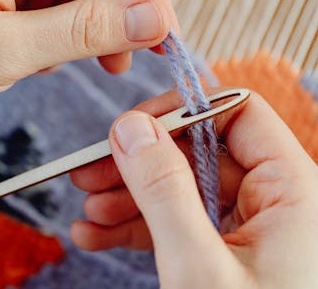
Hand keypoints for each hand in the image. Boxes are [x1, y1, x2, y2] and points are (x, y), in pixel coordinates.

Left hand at [0, 0, 177, 169]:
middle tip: (140, 52)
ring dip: (93, 28)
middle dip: (119, 9)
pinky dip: (62, 37)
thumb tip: (150, 19)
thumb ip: (83, 30)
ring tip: (107, 64)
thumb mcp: (4, 48)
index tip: (162, 28)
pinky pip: (43, 11)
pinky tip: (63, 60)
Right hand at [71, 90, 317, 287]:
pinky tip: (97, 234)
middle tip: (89, 172)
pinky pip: (178, 223)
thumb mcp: (198, 265)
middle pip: (197, 153)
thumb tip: (131, 128)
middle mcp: (273, 201)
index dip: (182, 112)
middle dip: (138, 163)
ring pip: (180, 190)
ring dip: (128, 198)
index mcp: (291, 190)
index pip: (237, 115)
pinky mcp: (225, 253)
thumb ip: (163, 190)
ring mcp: (246, 229)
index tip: (129, 128)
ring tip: (86, 213)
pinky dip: (136, 227)